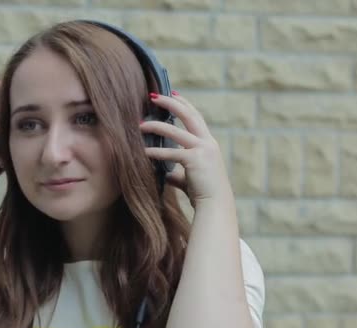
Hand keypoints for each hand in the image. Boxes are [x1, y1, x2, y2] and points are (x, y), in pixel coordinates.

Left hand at [139, 91, 231, 206]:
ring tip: (140, 124)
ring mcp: (203, 150)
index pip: (196, 117)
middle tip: (153, 95)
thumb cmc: (204, 193)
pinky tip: (143, 152)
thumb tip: (166, 174)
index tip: (172, 93)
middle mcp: (208, 143)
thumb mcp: (191, 178)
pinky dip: (155, 152)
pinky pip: (170, 152)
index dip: (184, 104)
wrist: (215, 206)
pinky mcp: (195, 160)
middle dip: (170, 103)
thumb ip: (178, 172)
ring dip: (156, 126)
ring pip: (176, 131)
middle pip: (189, 114)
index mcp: (209, 144)